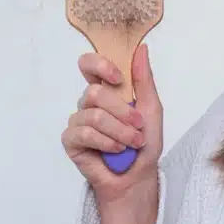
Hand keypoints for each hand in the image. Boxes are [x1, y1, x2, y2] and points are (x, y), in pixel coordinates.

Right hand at [61, 44, 163, 205]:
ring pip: (94, 115)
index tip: (118, 78)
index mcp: (107, 90)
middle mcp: (89, 103)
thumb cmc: (145, 140)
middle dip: (122, 112)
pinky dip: (106, 142)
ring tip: (132, 143)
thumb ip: (144, 79)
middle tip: (138, 126)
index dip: (99, 65)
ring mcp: (78, 121)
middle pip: (94, 92)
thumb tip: (142, 48)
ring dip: (120, 131)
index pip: (89, 65)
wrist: (139, 175)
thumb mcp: (151, 107)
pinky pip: (84, 134)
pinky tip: (116, 150)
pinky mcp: (71, 141)